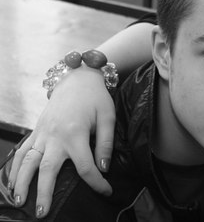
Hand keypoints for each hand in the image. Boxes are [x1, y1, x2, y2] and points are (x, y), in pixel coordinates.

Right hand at [8, 67, 115, 217]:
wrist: (77, 78)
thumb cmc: (96, 98)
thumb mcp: (108, 117)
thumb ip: (105, 143)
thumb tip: (103, 168)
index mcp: (75, 134)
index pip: (85, 166)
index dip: (97, 182)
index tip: (106, 191)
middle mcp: (54, 136)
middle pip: (47, 169)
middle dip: (44, 193)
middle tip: (43, 214)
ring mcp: (42, 134)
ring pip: (27, 162)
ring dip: (21, 183)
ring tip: (19, 202)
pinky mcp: (36, 131)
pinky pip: (21, 151)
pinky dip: (14, 167)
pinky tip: (11, 182)